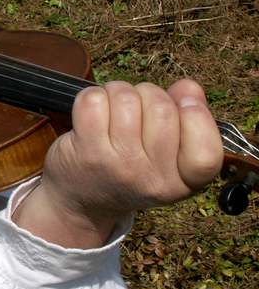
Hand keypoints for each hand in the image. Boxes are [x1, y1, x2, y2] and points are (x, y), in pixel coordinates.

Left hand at [14, 79, 223, 247]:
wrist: (82, 201)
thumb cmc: (130, 167)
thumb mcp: (167, 156)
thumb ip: (186, 119)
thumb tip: (189, 87)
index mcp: (183, 182)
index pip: (207, 154)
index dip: (199, 118)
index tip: (184, 104)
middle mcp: (153, 179)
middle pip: (162, 110)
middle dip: (149, 94)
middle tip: (138, 106)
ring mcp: (119, 166)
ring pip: (126, 99)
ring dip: (119, 92)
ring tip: (114, 107)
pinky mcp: (87, 153)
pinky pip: (93, 102)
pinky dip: (93, 96)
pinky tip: (93, 111)